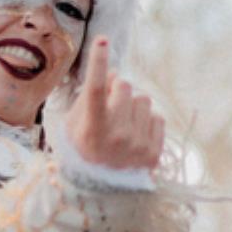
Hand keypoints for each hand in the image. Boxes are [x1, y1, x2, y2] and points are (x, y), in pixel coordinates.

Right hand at [65, 36, 164, 169]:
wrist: (100, 191)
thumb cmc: (83, 150)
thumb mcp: (74, 125)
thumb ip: (89, 97)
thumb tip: (113, 73)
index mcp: (92, 129)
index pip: (95, 89)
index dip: (98, 63)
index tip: (102, 40)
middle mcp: (116, 136)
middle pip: (124, 86)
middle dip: (117, 89)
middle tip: (110, 103)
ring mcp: (138, 145)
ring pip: (143, 99)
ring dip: (133, 105)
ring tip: (122, 124)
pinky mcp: (154, 152)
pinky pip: (157, 116)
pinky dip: (146, 121)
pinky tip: (134, 135)